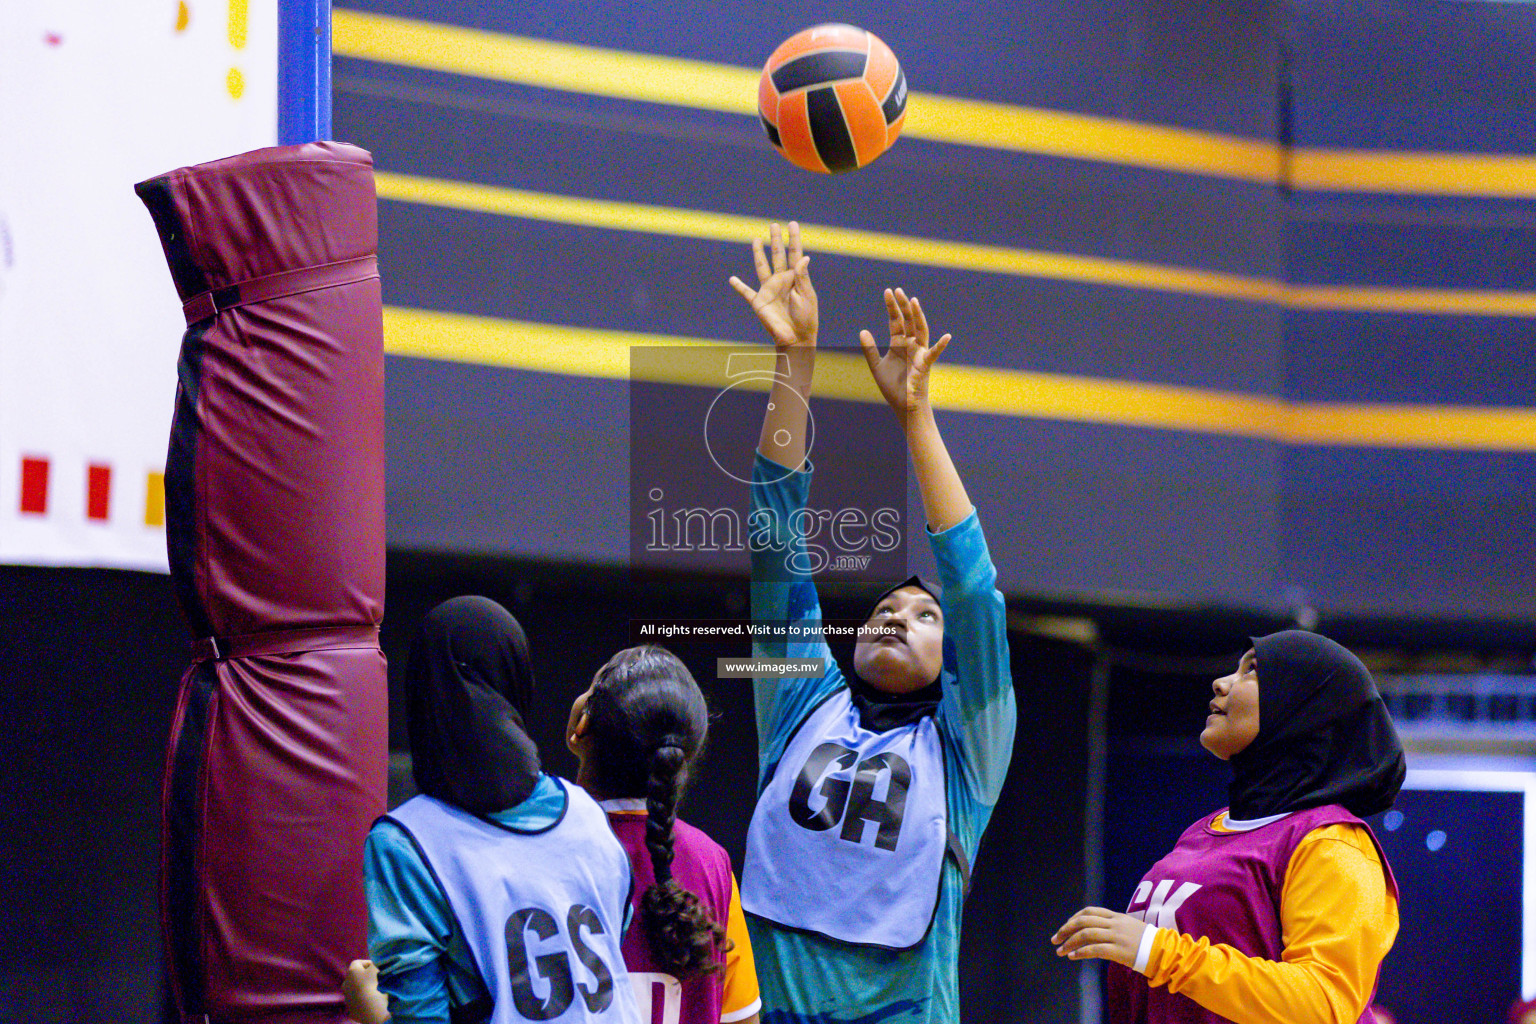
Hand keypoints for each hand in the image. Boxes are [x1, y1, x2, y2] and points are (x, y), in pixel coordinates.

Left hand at [343, 959, 389, 1023]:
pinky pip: (357, 1000)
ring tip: (374, 990)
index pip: (357, 962)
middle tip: (375, 978)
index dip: (368, 963)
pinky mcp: (350, 1008)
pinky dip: (362, 999)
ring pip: (355, 989)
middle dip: (364, 976)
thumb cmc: (373, 984)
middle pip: (355, 977)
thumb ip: (376, 962)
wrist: (371, 1008)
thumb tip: (377, 962)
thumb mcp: (377, 968)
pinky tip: (370, 1000)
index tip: (376, 967)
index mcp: (351, 972)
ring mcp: (347, 997)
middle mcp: (346, 983)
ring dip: (362, 988)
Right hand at [729, 221, 817, 349]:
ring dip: (758, 254)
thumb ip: (802, 277)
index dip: (793, 239)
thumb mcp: (807, 296)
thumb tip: (804, 257)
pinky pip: (746, 292)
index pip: (794, 254)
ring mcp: (769, 290)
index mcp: (795, 278)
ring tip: (756, 239)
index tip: (793, 224)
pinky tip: (732, 279)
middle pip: (777, 255)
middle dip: (776, 240)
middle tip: (774, 225)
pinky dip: (739, 286)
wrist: (796, 338)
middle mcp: (781, 280)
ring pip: (762, 267)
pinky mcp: (759, 302)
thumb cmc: (806, 318)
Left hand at [859, 288, 949, 417]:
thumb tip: (863, 331)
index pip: (896, 321)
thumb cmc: (893, 387)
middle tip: (897, 290)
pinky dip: (941, 346)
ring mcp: (919, 353)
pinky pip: (934, 353)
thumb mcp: (877, 366)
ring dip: (918, 316)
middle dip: (903, 305)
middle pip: (908, 320)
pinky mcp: (925, 364)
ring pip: (920, 330)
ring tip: (914, 301)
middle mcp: (910, 344)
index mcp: (899, 343)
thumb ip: (870, 349)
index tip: (888, 292)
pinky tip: (947, 337)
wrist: (903, 405)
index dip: (892, 307)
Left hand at [1051, 907, 1147, 968]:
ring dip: (1070, 942)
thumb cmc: (1147, 942)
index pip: (1089, 911)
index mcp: (1116, 916)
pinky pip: (1095, 949)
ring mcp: (1117, 936)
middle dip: (1066, 929)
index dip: (1074, 918)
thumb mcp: (1129, 927)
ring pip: (1086, 934)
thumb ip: (1112, 926)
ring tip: (1060, 951)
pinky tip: (1073, 956)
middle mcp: (1115, 923)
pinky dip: (1081, 952)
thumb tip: (1092, 931)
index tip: (1065, 927)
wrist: (1165, 952)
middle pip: (1084, 921)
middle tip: (1055, 939)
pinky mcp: (1119, 950)